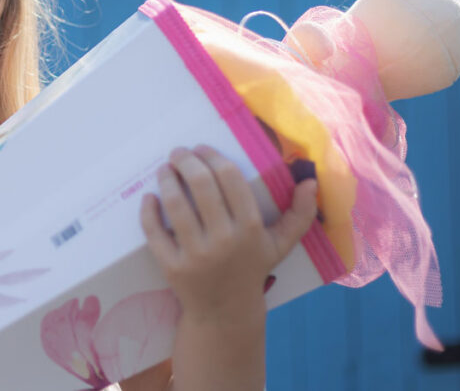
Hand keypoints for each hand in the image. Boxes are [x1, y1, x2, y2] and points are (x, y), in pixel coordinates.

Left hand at [140, 145, 318, 322]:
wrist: (225, 311)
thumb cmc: (252, 268)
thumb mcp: (280, 244)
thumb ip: (300, 213)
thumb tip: (311, 180)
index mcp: (250, 229)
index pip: (229, 179)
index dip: (213, 157)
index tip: (202, 148)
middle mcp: (224, 241)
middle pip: (200, 186)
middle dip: (186, 161)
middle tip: (178, 152)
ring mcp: (195, 255)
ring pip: (175, 204)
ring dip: (166, 179)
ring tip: (165, 169)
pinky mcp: (171, 266)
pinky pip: (154, 232)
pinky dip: (148, 210)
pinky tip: (150, 196)